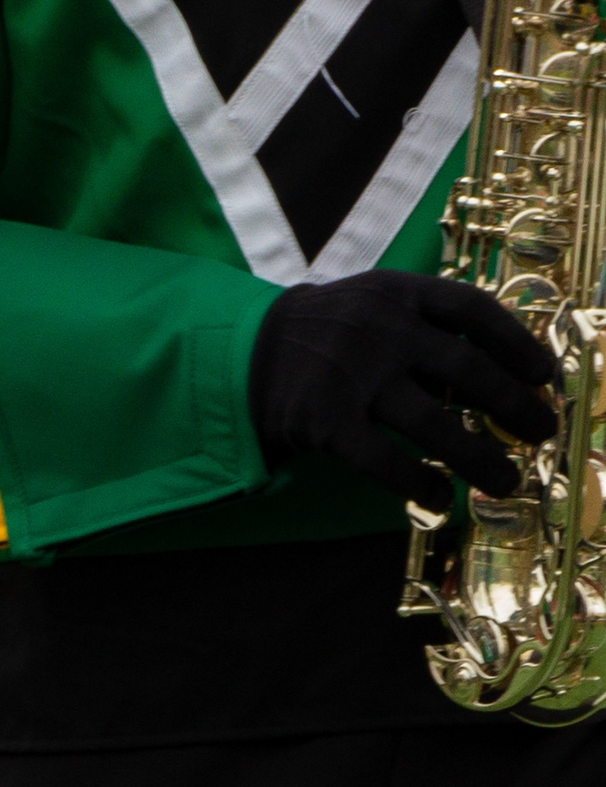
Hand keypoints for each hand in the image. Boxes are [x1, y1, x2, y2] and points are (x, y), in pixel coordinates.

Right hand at [249, 270, 560, 507]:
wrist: (243, 350)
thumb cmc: (331, 332)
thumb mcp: (375, 304)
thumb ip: (431, 324)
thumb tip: (511, 375)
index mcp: (395, 292)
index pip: (472, 308)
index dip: (518, 342)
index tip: (543, 375)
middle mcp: (377, 328)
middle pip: (467, 369)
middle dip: (514, 406)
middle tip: (539, 431)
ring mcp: (350, 374)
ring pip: (436, 425)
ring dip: (481, 459)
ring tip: (506, 481)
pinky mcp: (324, 419)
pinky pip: (387, 461)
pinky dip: (421, 483)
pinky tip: (439, 494)